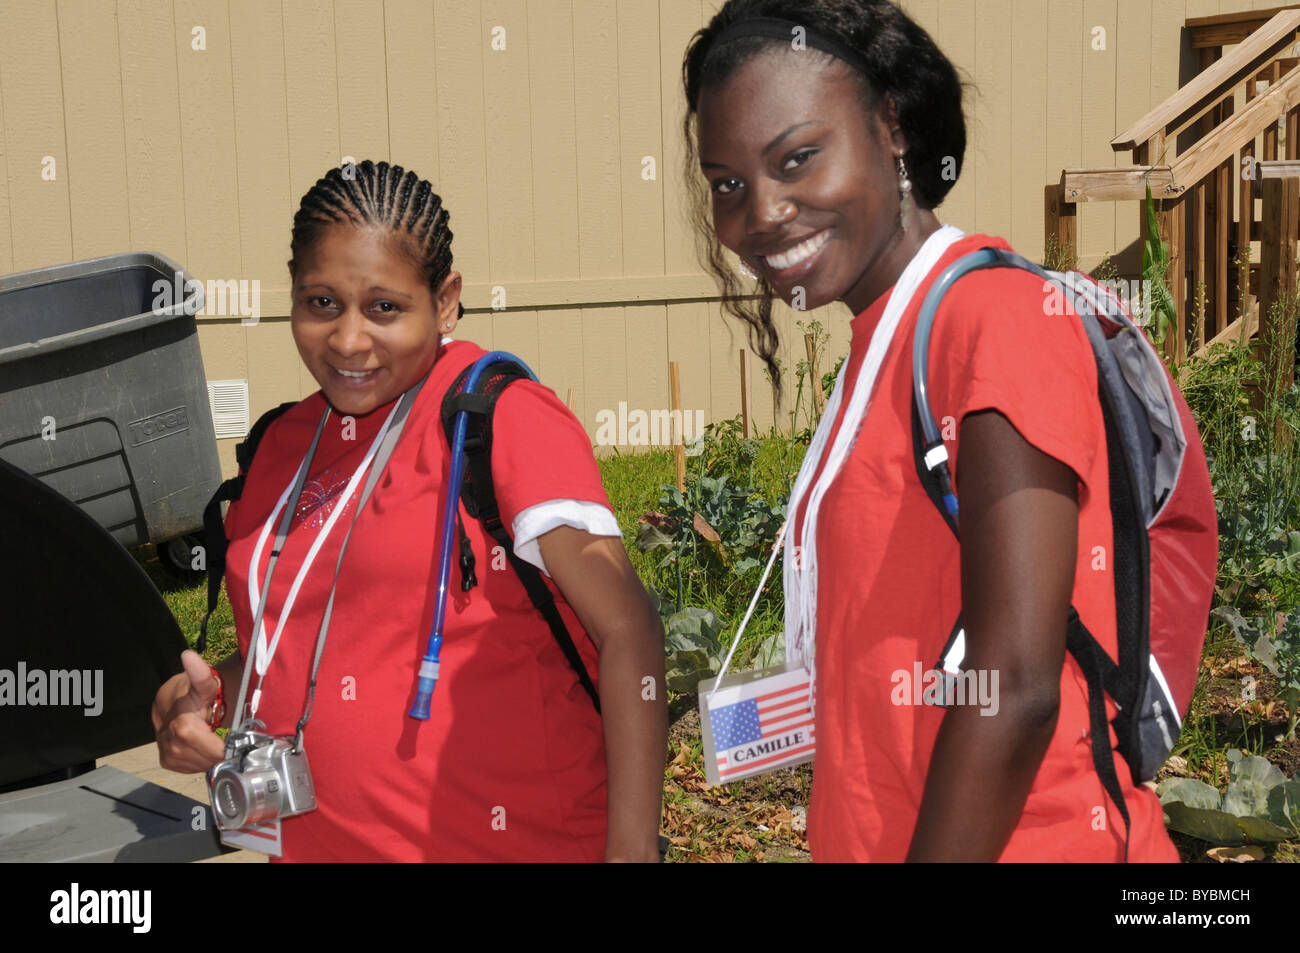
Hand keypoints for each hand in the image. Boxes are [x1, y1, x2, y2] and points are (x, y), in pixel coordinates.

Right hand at [152, 650, 227, 772]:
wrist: (173, 700)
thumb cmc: (192, 691)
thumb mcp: (204, 683)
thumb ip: (200, 674)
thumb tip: (188, 656)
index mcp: (182, 726)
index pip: (214, 751)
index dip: (230, 749)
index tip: (243, 744)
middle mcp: (171, 743)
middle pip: (210, 759)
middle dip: (223, 751)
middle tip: (231, 738)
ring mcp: (168, 754)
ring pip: (202, 766)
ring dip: (213, 756)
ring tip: (216, 739)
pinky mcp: (167, 760)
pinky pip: (191, 768)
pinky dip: (202, 760)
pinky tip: (204, 745)